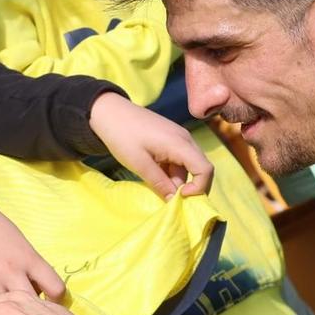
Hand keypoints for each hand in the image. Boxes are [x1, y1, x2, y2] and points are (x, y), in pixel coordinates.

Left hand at [89, 93, 212, 197]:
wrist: (109, 112)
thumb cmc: (122, 136)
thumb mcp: (139, 164)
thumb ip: (160, 184)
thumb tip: (174, 202)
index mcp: (180, 143)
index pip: (205, 169)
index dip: (199, 188)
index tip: (179, 198)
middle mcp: (185, 140)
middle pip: (200, 169)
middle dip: (189, 187)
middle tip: (168, 199)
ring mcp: (179, 138)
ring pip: (188, 167)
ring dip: (176, 180)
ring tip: (154, 184)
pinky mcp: (171, 139)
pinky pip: (179, 160)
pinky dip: (170, 172)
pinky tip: (154, 174)